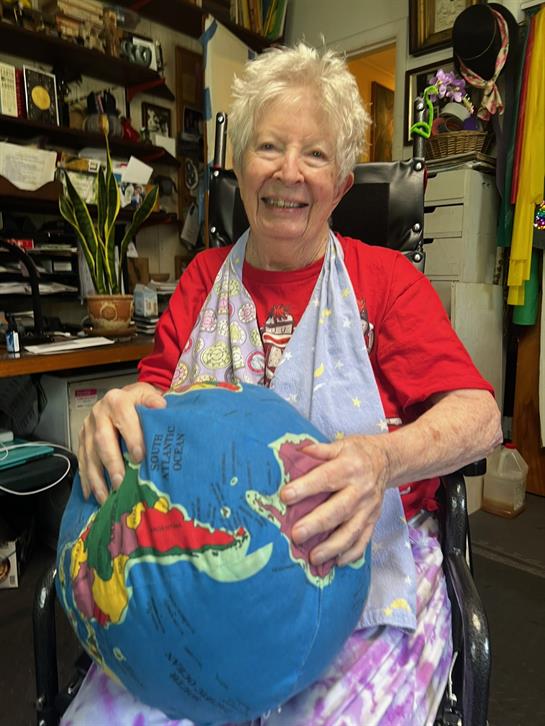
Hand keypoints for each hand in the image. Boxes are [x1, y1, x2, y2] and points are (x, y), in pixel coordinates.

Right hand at [78, 382, 165, 503]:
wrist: (122, 397)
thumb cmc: (139, 401)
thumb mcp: (149, 396)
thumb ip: (154, 402)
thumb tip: (162, 408)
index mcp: (117, 400)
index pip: (124, 419)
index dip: (132, 438)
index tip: (139, 458)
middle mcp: (98, 413)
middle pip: (102, 440)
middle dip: (111, 463)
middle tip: (120, 483)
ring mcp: (87, 427)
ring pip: (89, 454)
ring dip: (96, 478)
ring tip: (106, 497)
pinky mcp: (82, 439)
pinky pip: (82, 461)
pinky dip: (86, 480)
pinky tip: (90, 495)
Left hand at [279, 435, 390, 566]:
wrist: (387, 461)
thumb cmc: (356, 453)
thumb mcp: (341, 444)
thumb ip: (320, 450)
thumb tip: (298, 450)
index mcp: (350, 467)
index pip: (326, 478)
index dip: (306, 487)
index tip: (286, 496)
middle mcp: (361, 490)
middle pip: (338, 510)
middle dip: (317, 524)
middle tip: (296, 535)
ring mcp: (368, 508)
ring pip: (351, 531)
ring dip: (332, 546)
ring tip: (313, 557)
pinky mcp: (373, 521)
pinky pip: (363, 541)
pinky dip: (350, 554)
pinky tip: (336, 563)